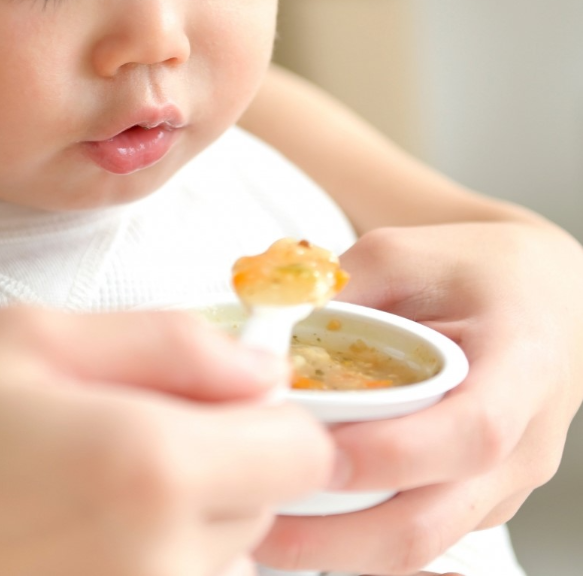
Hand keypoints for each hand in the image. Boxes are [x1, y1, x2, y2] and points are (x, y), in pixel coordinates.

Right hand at [0, 306, 332, 575]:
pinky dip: (146, 549)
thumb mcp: (29, 335)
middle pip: (265, 501)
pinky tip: (63, 522)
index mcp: (151, 466)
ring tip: (79, 471)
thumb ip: (166, 341)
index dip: (270, 409)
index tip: (213, 388)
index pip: (303, 450)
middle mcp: (161, 563)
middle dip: (224, 451)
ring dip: (185, 505)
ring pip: (222, 551)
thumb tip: (258, 361)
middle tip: (124, 417)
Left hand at [254, 220, 582, 574]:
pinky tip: (297, 519)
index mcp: (521, 365)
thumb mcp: (404, 253)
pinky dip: (355, 539)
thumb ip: (339, 290)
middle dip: (339, 535)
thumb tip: (262, 331)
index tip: (318, 450)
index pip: (470, 432)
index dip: (392, 453)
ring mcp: (501, 485)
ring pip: (419, 544)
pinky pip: (415, 536)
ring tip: (260, 527)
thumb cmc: (474, 269)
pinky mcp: (474, 502)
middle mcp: (522, 442)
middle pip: (434, 520)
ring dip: (337, 546)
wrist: (539, 295)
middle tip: (259, 518)